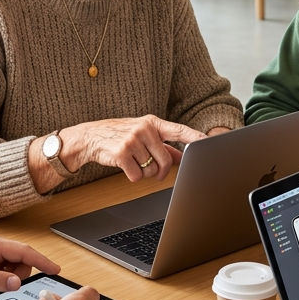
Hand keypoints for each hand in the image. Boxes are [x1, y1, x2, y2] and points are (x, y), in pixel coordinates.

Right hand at [63, 115, 204, 182]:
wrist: (90, 137)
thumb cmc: (119, 135)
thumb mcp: (143, 135)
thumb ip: (163, 145)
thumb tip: (182, 156)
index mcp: (153, 122)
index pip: (179, 130)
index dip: (194, 137)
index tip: (208, 143)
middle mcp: (145, 129)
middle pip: (166, 160)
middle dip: (160, 170)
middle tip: (152, 170)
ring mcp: (133, 140)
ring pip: (151, 170)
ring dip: (144, 172)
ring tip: (134, 162)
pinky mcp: (122, 153)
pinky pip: (137, 175)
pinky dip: (132, 176)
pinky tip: (125, 166)